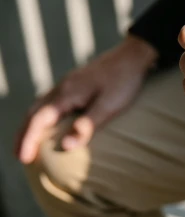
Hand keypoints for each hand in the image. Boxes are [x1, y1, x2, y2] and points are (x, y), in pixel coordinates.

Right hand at [15, 35, 157, 163]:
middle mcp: (62, 88)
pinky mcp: (73, 84)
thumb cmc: (124, 83)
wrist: (132, 57)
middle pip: (33, 113)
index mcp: (67, 94)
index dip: (29, 140)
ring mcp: (66, 84)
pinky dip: (40, 116)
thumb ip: (87, 126)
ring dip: (30, 126)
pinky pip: (48, 102)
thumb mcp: (109, 107)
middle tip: (19, 156)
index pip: (39, 120)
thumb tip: (65, 147)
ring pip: (39, 106)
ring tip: (27, 144)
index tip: (24, 159)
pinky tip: (45, 124)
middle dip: (23, 135)